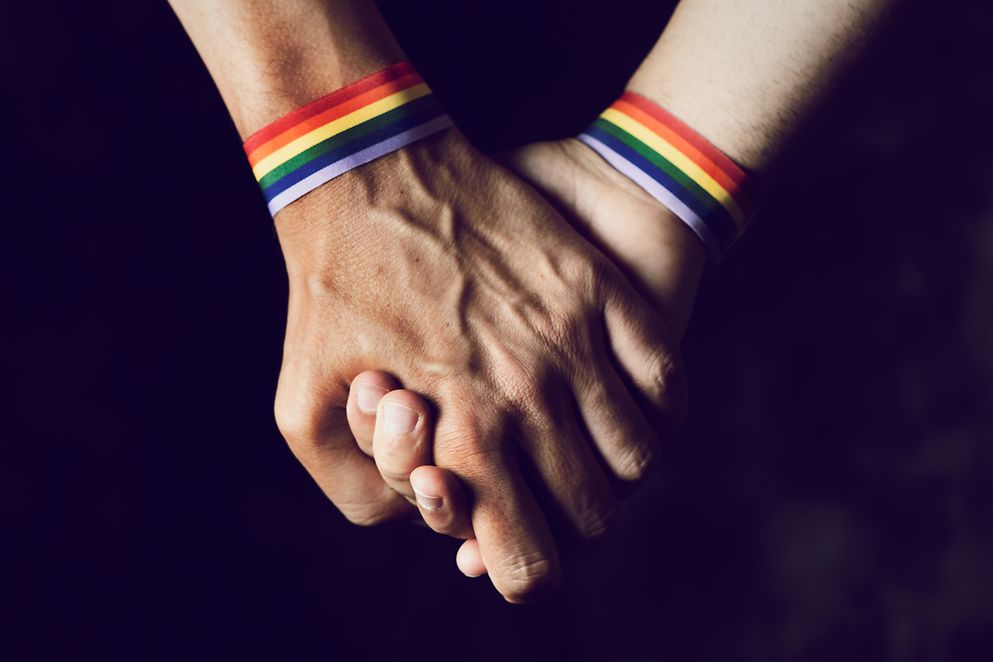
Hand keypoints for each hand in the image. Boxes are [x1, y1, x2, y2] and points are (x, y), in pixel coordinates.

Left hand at [273, 129, 686, 601]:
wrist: (367, 173)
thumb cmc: (329, 294)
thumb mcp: (301, 411)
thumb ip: (360, 493)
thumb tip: (425, 521)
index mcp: (462, 436)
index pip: (529, 563)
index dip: (521, 572)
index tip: (511, 551)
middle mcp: (529, 397)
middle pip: (592, 515)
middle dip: (565, 525)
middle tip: (539, 496)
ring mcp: (573, 340)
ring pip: (636, 458)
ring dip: (612, 473)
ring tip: (582, 452)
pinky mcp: (599, 291)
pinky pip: (665, 384)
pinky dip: (656, 414)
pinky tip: (624, 408)